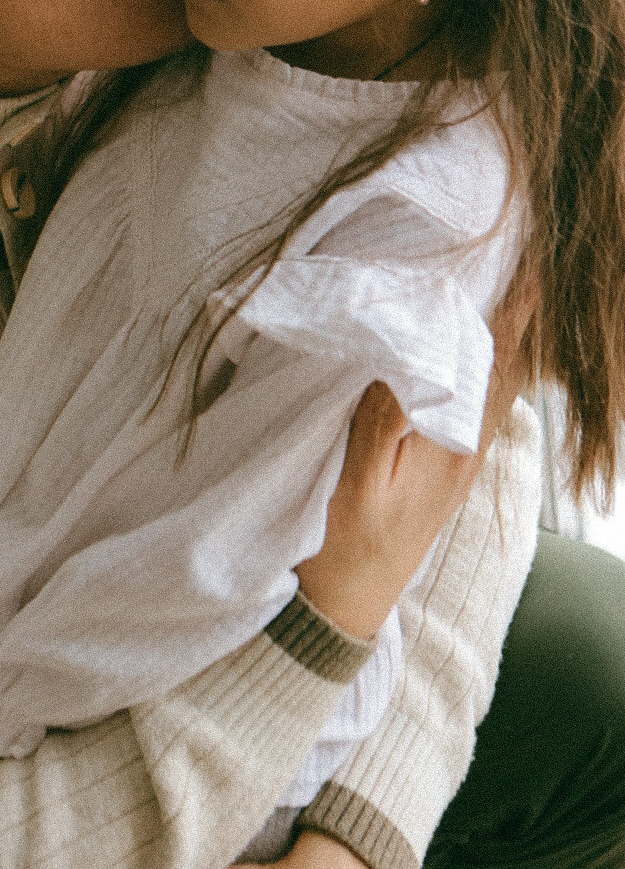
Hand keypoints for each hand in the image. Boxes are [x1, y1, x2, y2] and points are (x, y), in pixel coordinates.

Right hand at [294, 277, 533, 639]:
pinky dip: (482, 364)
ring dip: (502, 336)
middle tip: (521, 262)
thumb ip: (386, 418)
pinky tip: (471, 348)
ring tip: (508, 289)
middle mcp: (467, 448)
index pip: (493, 363)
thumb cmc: (340, 544)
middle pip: (504, 367)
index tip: (528, 267)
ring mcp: (459, 459)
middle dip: (515, 315)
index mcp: (452, 445)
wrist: (344, 606)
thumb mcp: (356, 481)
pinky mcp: (444, 467)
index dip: (512, 313)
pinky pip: (476, 401)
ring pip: (494, 384)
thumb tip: (414, 356)